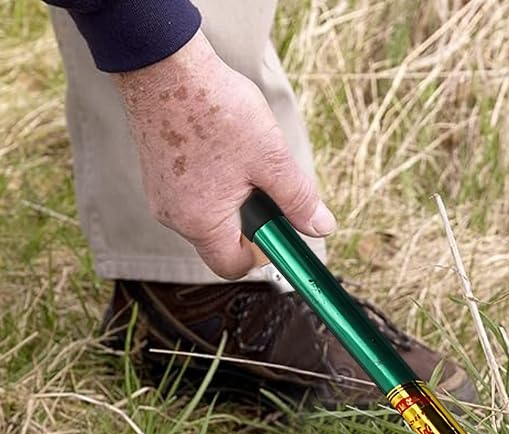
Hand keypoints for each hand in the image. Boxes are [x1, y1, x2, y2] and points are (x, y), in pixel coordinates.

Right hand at [116, 32, 334, 277]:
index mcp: (201, 222)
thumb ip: (298, 200)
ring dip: (232, 200)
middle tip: (265, 185)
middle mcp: (173, 216)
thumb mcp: (270, 159)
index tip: (279, 229)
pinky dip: (212, 183)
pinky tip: (222, 149)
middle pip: (220, 242)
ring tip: (242, 159)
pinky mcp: (156, 173)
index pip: (233, 266)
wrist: (162, 61)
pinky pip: (191, 194)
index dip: (262, 254)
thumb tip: (322, 228)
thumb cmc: (215, 108)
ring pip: (207, 216)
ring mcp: (160, 194)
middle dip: (249, 223)